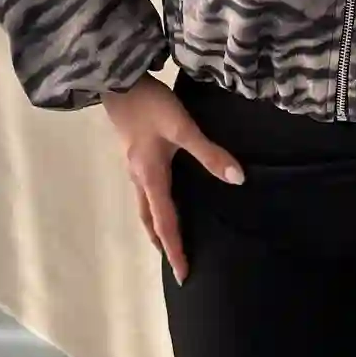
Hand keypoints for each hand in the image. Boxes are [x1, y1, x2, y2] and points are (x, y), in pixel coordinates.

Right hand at [102, 74, 243, 285]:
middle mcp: (139, 178)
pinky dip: (154, 206)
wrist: (118, 81)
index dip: (176, 249)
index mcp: (151, 178)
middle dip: (163, 242)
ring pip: (144, 206)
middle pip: (150, 219)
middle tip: (175, 263)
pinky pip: (144, 191)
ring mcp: (134, 166)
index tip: (183, 274)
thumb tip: (237, 179)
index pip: (166, 223)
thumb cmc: (150, 106)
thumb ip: (210, 153)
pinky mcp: (135, 154)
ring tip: (167, 238)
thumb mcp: (183, 128)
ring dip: (156, 225)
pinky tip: (163, 196)